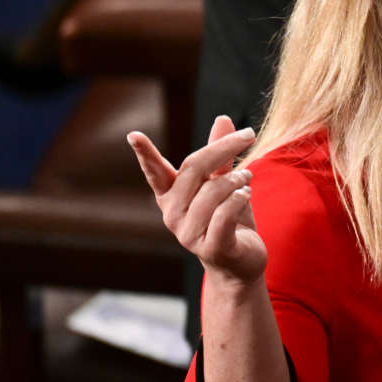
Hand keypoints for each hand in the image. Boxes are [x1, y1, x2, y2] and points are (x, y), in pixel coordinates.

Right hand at [128, 115, 266, 288]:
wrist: (241, 263)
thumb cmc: (230, 219)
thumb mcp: (226, 183)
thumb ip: (222, 155)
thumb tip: (223, 118)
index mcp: (172, 197)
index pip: (156, 173)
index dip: (145, 155)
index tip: (133, 135)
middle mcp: (173, 215)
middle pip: (193, 169)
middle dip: (222, 148)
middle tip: (248, 135)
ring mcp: (189, 234)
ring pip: (213, 191)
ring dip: (237, 179)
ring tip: (248, 176)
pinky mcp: (211, 247)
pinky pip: (224, 214)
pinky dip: (239, 198)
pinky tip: (247, 193)